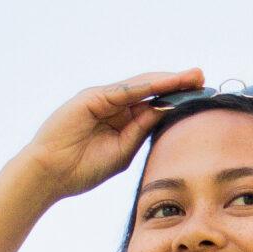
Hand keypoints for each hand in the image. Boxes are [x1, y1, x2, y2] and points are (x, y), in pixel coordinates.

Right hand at [17, 68, 204, 201]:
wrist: (49, 175)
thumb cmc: (81, 170)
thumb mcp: (121, 152)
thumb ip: (141, 131)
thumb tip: (165, 112)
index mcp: (120, 121)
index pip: (153, 104)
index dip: (176, 99)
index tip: (201, 97)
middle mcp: (112, 105)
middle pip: (151, 90)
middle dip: (177, 84)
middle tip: (203, 78)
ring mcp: (101, 99)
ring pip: (141, 85)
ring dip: (167, 80)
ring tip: (191, 77)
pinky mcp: (91, 98)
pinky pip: (124, 90)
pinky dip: (147, 86)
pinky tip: (166, 83)